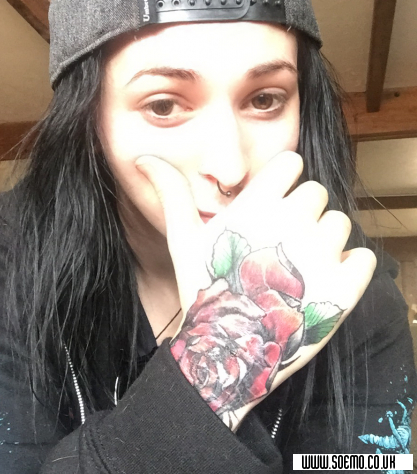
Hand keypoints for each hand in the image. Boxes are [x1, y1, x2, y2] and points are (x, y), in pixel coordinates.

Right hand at [135, 152, 375, 429]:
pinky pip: (364, 257)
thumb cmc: (203, 288)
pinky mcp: (345, 289)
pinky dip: (350, 267)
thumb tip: (144, 158)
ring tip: (297, 267)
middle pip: (317, 192)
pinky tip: (320, 283)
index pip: (291, 162)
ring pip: (340, 223)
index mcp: (256, 206)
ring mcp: (320, 257)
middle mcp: (292, 224)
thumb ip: (171, 192)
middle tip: (280, 245)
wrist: (226, 350)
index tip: (272, 204)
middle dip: (302, 212)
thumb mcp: (183, 238)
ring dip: (325, 239)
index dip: (283, 180)